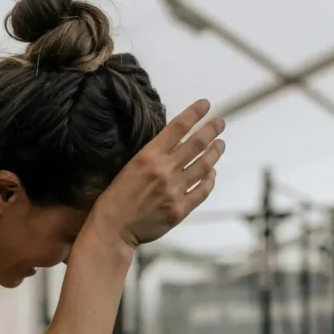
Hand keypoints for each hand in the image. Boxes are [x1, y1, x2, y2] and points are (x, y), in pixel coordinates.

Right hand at [95, 100, 225, 246]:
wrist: (113, 228)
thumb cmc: (116, 198)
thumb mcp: (130, 167)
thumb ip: (153, 156)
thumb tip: (178, 144)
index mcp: (149, 156)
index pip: (178, 127)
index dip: (195, 113)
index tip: (206, 105)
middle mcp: (164, 170)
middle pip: (197, 143)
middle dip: (212, 129)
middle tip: (220, 123)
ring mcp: (174, 190)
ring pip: (204, 165)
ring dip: (215, 152)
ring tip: (220, 145)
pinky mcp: (180, 209)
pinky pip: (202, 190)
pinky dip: (210, 180)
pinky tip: (211, 174)